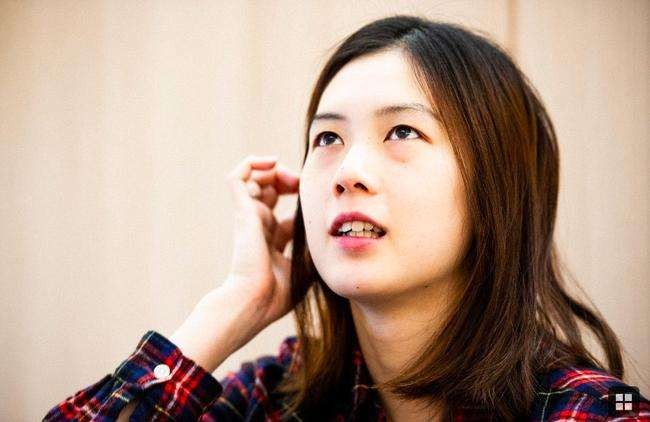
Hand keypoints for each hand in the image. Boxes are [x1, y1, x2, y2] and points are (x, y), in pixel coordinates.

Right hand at [215, 154, 299, 330]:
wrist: (255, 301)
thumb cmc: (279, 293)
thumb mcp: (306, 266)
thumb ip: (314, 247)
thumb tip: (331, 230)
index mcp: (272, 240)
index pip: (283, 210)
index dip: (298, 198)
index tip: (314, 196)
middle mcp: (259, 226)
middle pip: (268, 191)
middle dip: (285, 179)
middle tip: (299, 182)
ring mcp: (249, 217)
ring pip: (253, 180)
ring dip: (271, 170)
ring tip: (288, 175)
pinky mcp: (242, 210)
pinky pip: (237, 177)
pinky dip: (251, 164)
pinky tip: (272, 164)